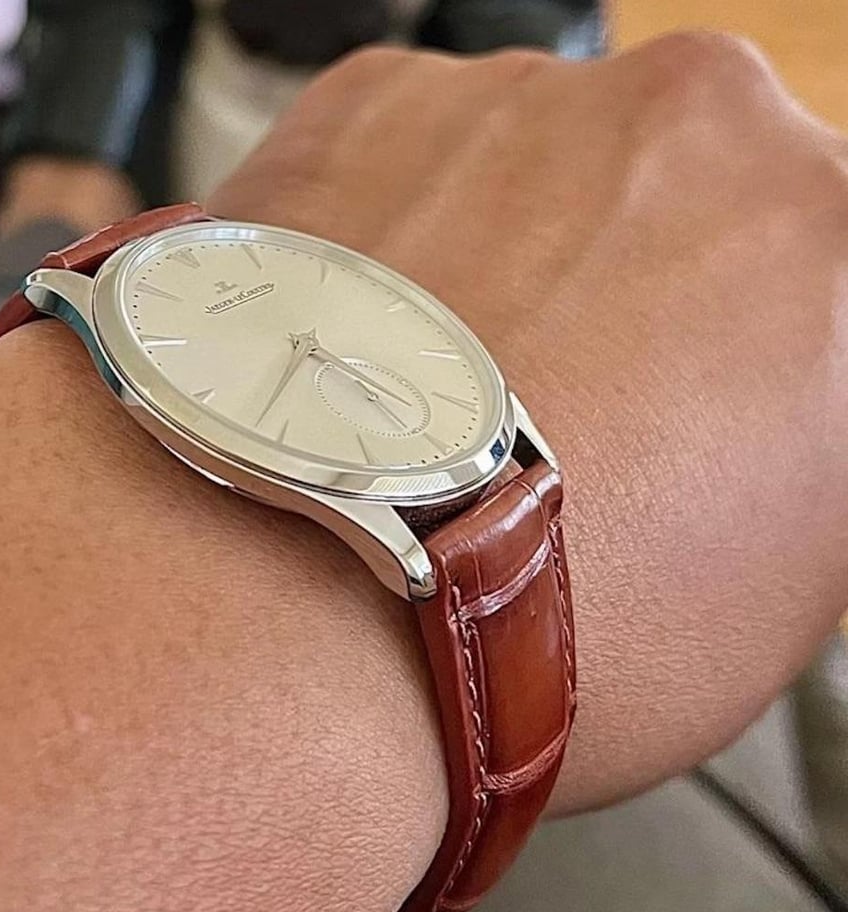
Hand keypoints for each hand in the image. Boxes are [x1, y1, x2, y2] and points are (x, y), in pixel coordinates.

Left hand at [211, 36, 847, 811]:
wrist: (303, 596)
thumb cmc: (547, 624)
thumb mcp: (775, 575)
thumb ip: (790, 440)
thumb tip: (757, 410)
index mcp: (828, 238)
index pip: (791, 274)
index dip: (736, 353)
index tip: (686, 401)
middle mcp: (693, 124)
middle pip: (668, 203)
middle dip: (631, 290)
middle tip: (566, 404)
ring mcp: (521, 99)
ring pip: (533, 173)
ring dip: (504, 259)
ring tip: (438, 396)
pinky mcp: (372, 103)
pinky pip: (408, 162)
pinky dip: (395, 239)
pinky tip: (366, 348)